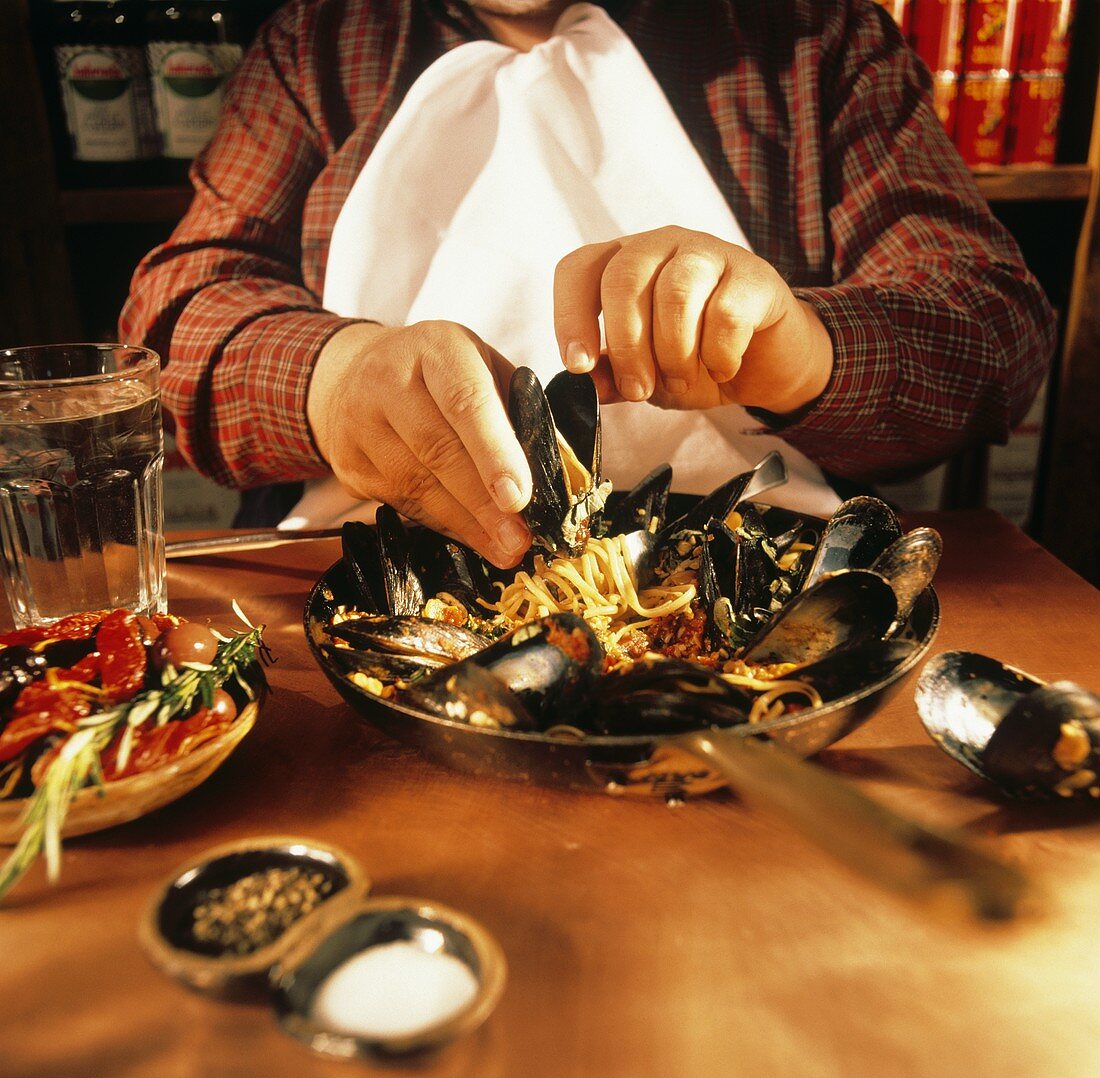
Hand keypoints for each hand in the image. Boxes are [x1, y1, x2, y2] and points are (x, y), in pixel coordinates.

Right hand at [307, 321, 532, 567]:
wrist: (356, 374)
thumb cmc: (442, 376)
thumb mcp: (484, 370)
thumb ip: (518, 413)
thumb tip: (557, 474)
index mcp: (435, 348)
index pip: (465, 401)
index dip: (493, 452)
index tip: (518, 497)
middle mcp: (388, 378)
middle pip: (437, 449)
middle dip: (483, 503)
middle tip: (518, 539)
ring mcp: (359, 422)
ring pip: (416, 484)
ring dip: (465, 524)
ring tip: (503, 548)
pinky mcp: (347, 462)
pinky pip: (400, 502)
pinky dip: (441, 525)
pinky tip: (471, 537)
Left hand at [554, 226, 833, 414]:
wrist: (767, 365)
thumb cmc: (698, 361)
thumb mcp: (645, 375)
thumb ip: (610, 376)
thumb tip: (582, 384)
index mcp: (624, 263)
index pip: (579, 269)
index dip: (569, 316)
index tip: (578, 365)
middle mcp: (663, 245)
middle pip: (624, 278)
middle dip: (626, 345)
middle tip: (638, 390)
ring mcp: (710, 253)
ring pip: (675, 293)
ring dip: (674, 352)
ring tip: (682, 381)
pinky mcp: (753, 275)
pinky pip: (726, 313)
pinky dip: (718, 354)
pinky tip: (722, 368)